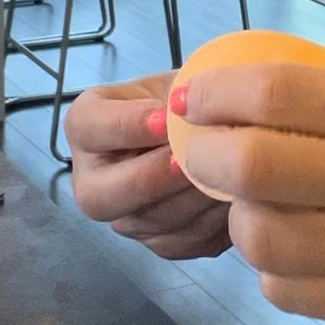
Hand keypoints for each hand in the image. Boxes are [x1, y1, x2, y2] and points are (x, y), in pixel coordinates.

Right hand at [67, 72, 231, 260]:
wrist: (214, 129)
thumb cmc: (189, 99)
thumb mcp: (181, 81)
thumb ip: (181, 94)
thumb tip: (194, 111)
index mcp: (87, 126)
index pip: (88, 127)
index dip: (126, 126)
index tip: (165, 119)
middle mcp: (93, 179)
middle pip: (98, 196)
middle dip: (150, 178)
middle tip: (190, 160)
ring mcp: (125, 218)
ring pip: (148, 223)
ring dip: (190, 199)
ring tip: (228, 174)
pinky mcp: (159, 243)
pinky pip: (181, 242)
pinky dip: (211, 222)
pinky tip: (236, 197)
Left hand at [175, 58, 324, 324]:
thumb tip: (249, 91)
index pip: (277, 95)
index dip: (217, 94)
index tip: (193, 98)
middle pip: (253, 167)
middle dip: (206, 155)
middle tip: (200, 150)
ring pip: (259, 237)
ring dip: (237, 215)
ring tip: (252, 201)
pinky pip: (284, 289)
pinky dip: (269, 265)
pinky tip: (289, 244)